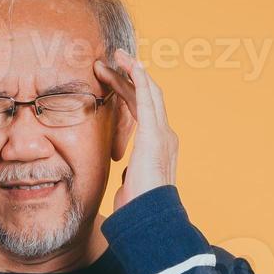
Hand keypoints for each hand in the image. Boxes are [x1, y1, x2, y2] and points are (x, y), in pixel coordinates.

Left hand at [95, 48, 177, 209]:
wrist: (150, 218)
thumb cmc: (140, 208)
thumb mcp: (130, 184)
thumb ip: (129, 174)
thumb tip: (122, 179)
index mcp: (159, 145)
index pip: (142, 110)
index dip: (126, 91)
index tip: (108, 79)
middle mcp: (165, 135)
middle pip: (145, 96)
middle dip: (127, 77)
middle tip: (108, 61)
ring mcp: (163, 134)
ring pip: (149, 92)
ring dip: (132, 72)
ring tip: (116, 55)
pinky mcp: (156, 135)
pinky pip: (149, 101)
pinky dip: (141, 80)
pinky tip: (133, 65)